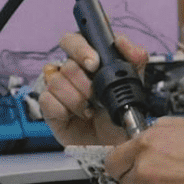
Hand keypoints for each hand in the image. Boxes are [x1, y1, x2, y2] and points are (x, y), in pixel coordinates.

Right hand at [38, 31, 147, 146]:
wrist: (117, 143)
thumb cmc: (120, 112)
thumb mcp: (135, 83)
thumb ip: (134, 57)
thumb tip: (122, 41)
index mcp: (88, 60)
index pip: (73, 40)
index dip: (80, 48)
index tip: (93, 62)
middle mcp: (71, 72)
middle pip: (65, 63)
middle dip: (82, 80)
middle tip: (94, 92)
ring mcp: (58, 90)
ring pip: (56, 82)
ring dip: (78, 98)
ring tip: (91, 109)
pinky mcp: (50, 108)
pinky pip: (48, 100)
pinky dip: (66, 109)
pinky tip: (80, 115)